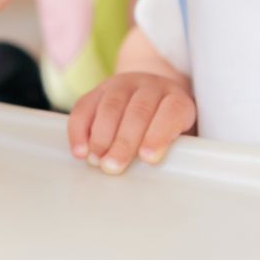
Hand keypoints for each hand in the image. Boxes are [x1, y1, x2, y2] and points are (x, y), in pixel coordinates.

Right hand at [67, 72, 196, 174]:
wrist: (152, 97)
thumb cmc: (166, 128)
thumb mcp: (179, 138)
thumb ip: (174, 152)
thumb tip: (159, 174)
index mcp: (177, 99)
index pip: (173, 111)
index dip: (160, 134)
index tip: (148, 158)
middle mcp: (151, 87)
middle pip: (139, 110)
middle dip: (124, 141)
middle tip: (113, 167)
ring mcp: (123, 85)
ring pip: (111, 105)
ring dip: (101, 136)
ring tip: (96, 161)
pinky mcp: (98, 90)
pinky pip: (85, 106)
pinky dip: (79, 130)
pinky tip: (80, 150)